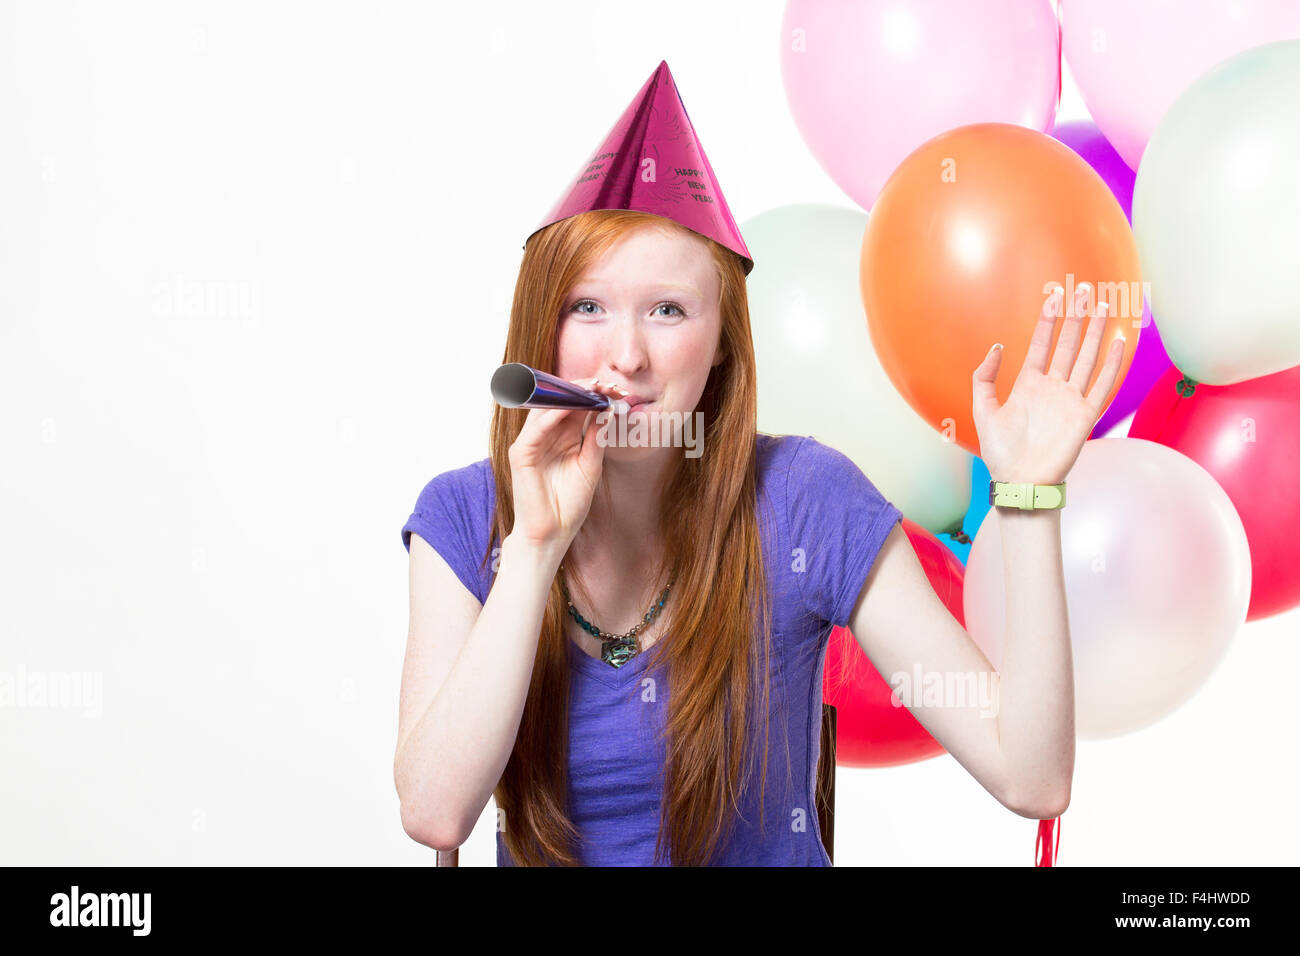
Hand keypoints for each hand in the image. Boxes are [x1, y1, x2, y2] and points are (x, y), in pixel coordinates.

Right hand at [507, 377, 625, 549]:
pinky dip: (553, 414)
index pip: (575, 406)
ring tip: (592, 388)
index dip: (594, 394)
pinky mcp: (521, 454)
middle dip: (584, 390)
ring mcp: (531, 443)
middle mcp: (545, 436)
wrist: (552, 535)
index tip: (617, 389)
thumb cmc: (569, 505)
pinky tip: (571, 406)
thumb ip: (596, 438)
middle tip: (607, 384)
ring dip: (569, 396)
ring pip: (546, 409)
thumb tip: (607, 409)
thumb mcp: (590, 466)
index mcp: (562, 437)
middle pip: (560, 402)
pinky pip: (536, 428)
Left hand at [971, 283, 1125, 485]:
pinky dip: (1113, 363)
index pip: (1043, 343)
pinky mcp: (1085, 415)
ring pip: (1087, 357)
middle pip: (1068, 344)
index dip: (1049, 320)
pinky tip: (1119, 340)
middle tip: (1083, 289)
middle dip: (1076, 317)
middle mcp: (1052, 387)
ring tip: (1102, 305)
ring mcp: (1070, 399)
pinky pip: (1103, 384)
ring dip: (1095, 332)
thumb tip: (997, 347)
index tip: (1055, 295)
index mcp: (1028, 384)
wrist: (1019, 482)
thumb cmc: (999, 452)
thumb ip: (984, 377)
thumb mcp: (982, 410)